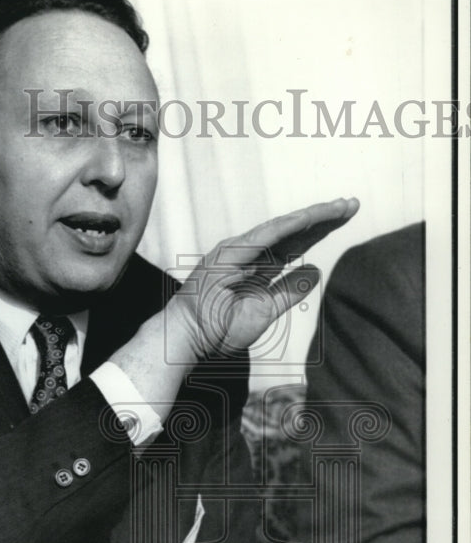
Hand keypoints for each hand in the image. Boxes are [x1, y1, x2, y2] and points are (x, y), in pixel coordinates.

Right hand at [170, 197, 359, 360]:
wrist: (189, 338)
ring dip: (312, 216)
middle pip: (293, 231)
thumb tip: (316, 272)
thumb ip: (289, 291)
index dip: (321, 230)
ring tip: (340, 207)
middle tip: (353, 204)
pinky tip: (311, 218)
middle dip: (324, 217)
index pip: (296, 243)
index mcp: (258, 266)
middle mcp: (250, 252)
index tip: (347, 218)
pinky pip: (264, 237)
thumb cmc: (219, 329)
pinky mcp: (229, 254)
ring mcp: (238, 250)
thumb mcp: (265, 311)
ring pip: (283, 228)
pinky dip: (288, 226)